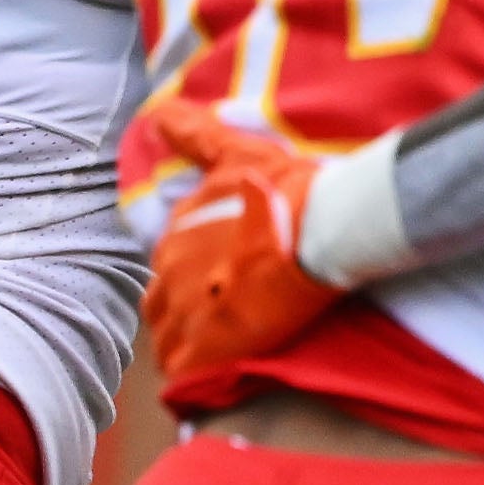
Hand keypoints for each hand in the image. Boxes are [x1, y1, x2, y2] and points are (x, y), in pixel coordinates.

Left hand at [136, 95, 343, 392]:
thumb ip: (198, 136)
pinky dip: (194, 372)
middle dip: (188, 307)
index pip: (170, 262)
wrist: (326, 228)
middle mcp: (167, 270)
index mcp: (176, 232)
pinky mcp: (199, 351)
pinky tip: (219, 369)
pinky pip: (181, 372)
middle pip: (164, 301)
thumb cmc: (291, 189)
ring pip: (169, 336)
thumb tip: (157, 112)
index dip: (196, 272)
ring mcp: (181, 312)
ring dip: (190, 339)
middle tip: (231, 311)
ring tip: (229, 342)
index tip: (226, 277)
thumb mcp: (243, 155)